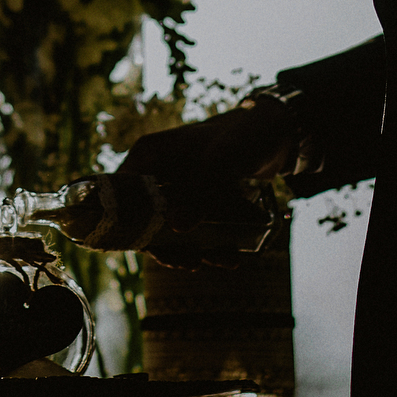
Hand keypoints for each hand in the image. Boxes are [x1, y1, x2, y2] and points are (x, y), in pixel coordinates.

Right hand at [116, 98, 298, 270]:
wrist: (276, 133)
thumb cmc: (243, 134)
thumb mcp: (222, 160)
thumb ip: (200, 191)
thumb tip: (178, 228)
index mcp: (149, 155)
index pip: (120, 193)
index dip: (126, 222)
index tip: (149, 247)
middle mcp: (157, 173)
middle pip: (145, 219)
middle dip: (166, 246)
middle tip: (189, 263)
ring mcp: (177, 190)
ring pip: (172, 230)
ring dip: (192, 250)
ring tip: (216, 260)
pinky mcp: (198, 202)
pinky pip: (195, 230)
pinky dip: (210, 245)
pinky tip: (229, 256)